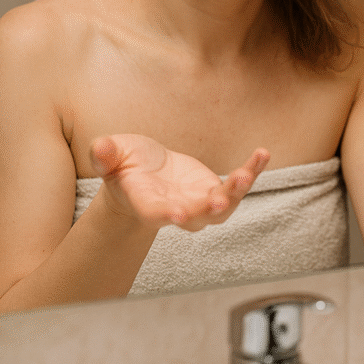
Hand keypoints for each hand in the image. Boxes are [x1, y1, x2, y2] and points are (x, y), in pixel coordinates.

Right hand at [90, 134, 269, 231]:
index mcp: (147, 204)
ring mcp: (199, 204)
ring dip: (236, 192)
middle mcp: (177, 210)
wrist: (144, 175)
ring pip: (222, 207)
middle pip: (196, 217)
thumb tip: (100, 147)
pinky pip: (238, 185)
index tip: (176, 214)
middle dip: (208, 209)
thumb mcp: (110, 156)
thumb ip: (104, 155)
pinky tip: (262, 154)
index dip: (165, 215)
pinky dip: (252, 171)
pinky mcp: (216, 191)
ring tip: (246, 173)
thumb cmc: (124, 166)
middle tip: (219, 200)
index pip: (155, 214)